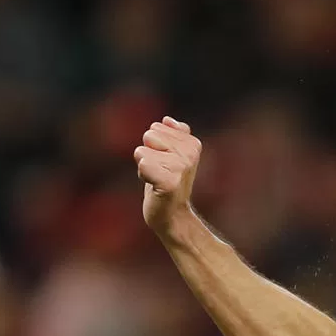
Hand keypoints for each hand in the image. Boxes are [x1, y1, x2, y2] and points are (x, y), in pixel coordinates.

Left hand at [135, 116, 201, 233]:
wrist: (173, 215)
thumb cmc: (168, 184)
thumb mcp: (173, 156)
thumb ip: (174, 135)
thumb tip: (167, 119)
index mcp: (193, 143)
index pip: (156, 128)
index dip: (154, 146)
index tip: (164, 163)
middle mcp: (190, 153)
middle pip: (149, 136)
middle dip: (147, 154)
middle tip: (159, 172)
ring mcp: (182, 167)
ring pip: (142, 151)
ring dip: (144, 167)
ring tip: (157, 179)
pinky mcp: (170, 182)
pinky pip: (143, 165)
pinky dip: (143, 176)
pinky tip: (154, 186)